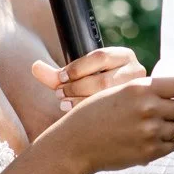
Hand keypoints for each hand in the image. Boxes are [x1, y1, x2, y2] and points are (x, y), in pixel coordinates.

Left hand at [31, 47, 145, 110]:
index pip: (100, 56)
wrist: (117, 110)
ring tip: (65, 104)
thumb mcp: (77, 78)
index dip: (77, 68)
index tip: (60, 78)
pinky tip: (79, 117)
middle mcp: (137, 71)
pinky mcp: (138, 110)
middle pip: (104, 80)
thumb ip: (55, 75)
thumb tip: (34, 67)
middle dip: (77, 87)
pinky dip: (93, 115)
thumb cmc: (93, 89)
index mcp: (123, 56)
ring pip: (109, 97)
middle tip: (60, 94)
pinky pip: (114, 113)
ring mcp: (140, 93)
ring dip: (82, 102)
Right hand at [52, 76, 173, 172]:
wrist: (76, 143)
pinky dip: (172, 143)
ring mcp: (150, 132)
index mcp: (142, 88)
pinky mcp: (148, 152)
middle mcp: (149, 108)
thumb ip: (151, 92)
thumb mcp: (122, 92)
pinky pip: (172, 146)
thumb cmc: (97, 114)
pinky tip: (165, 139)